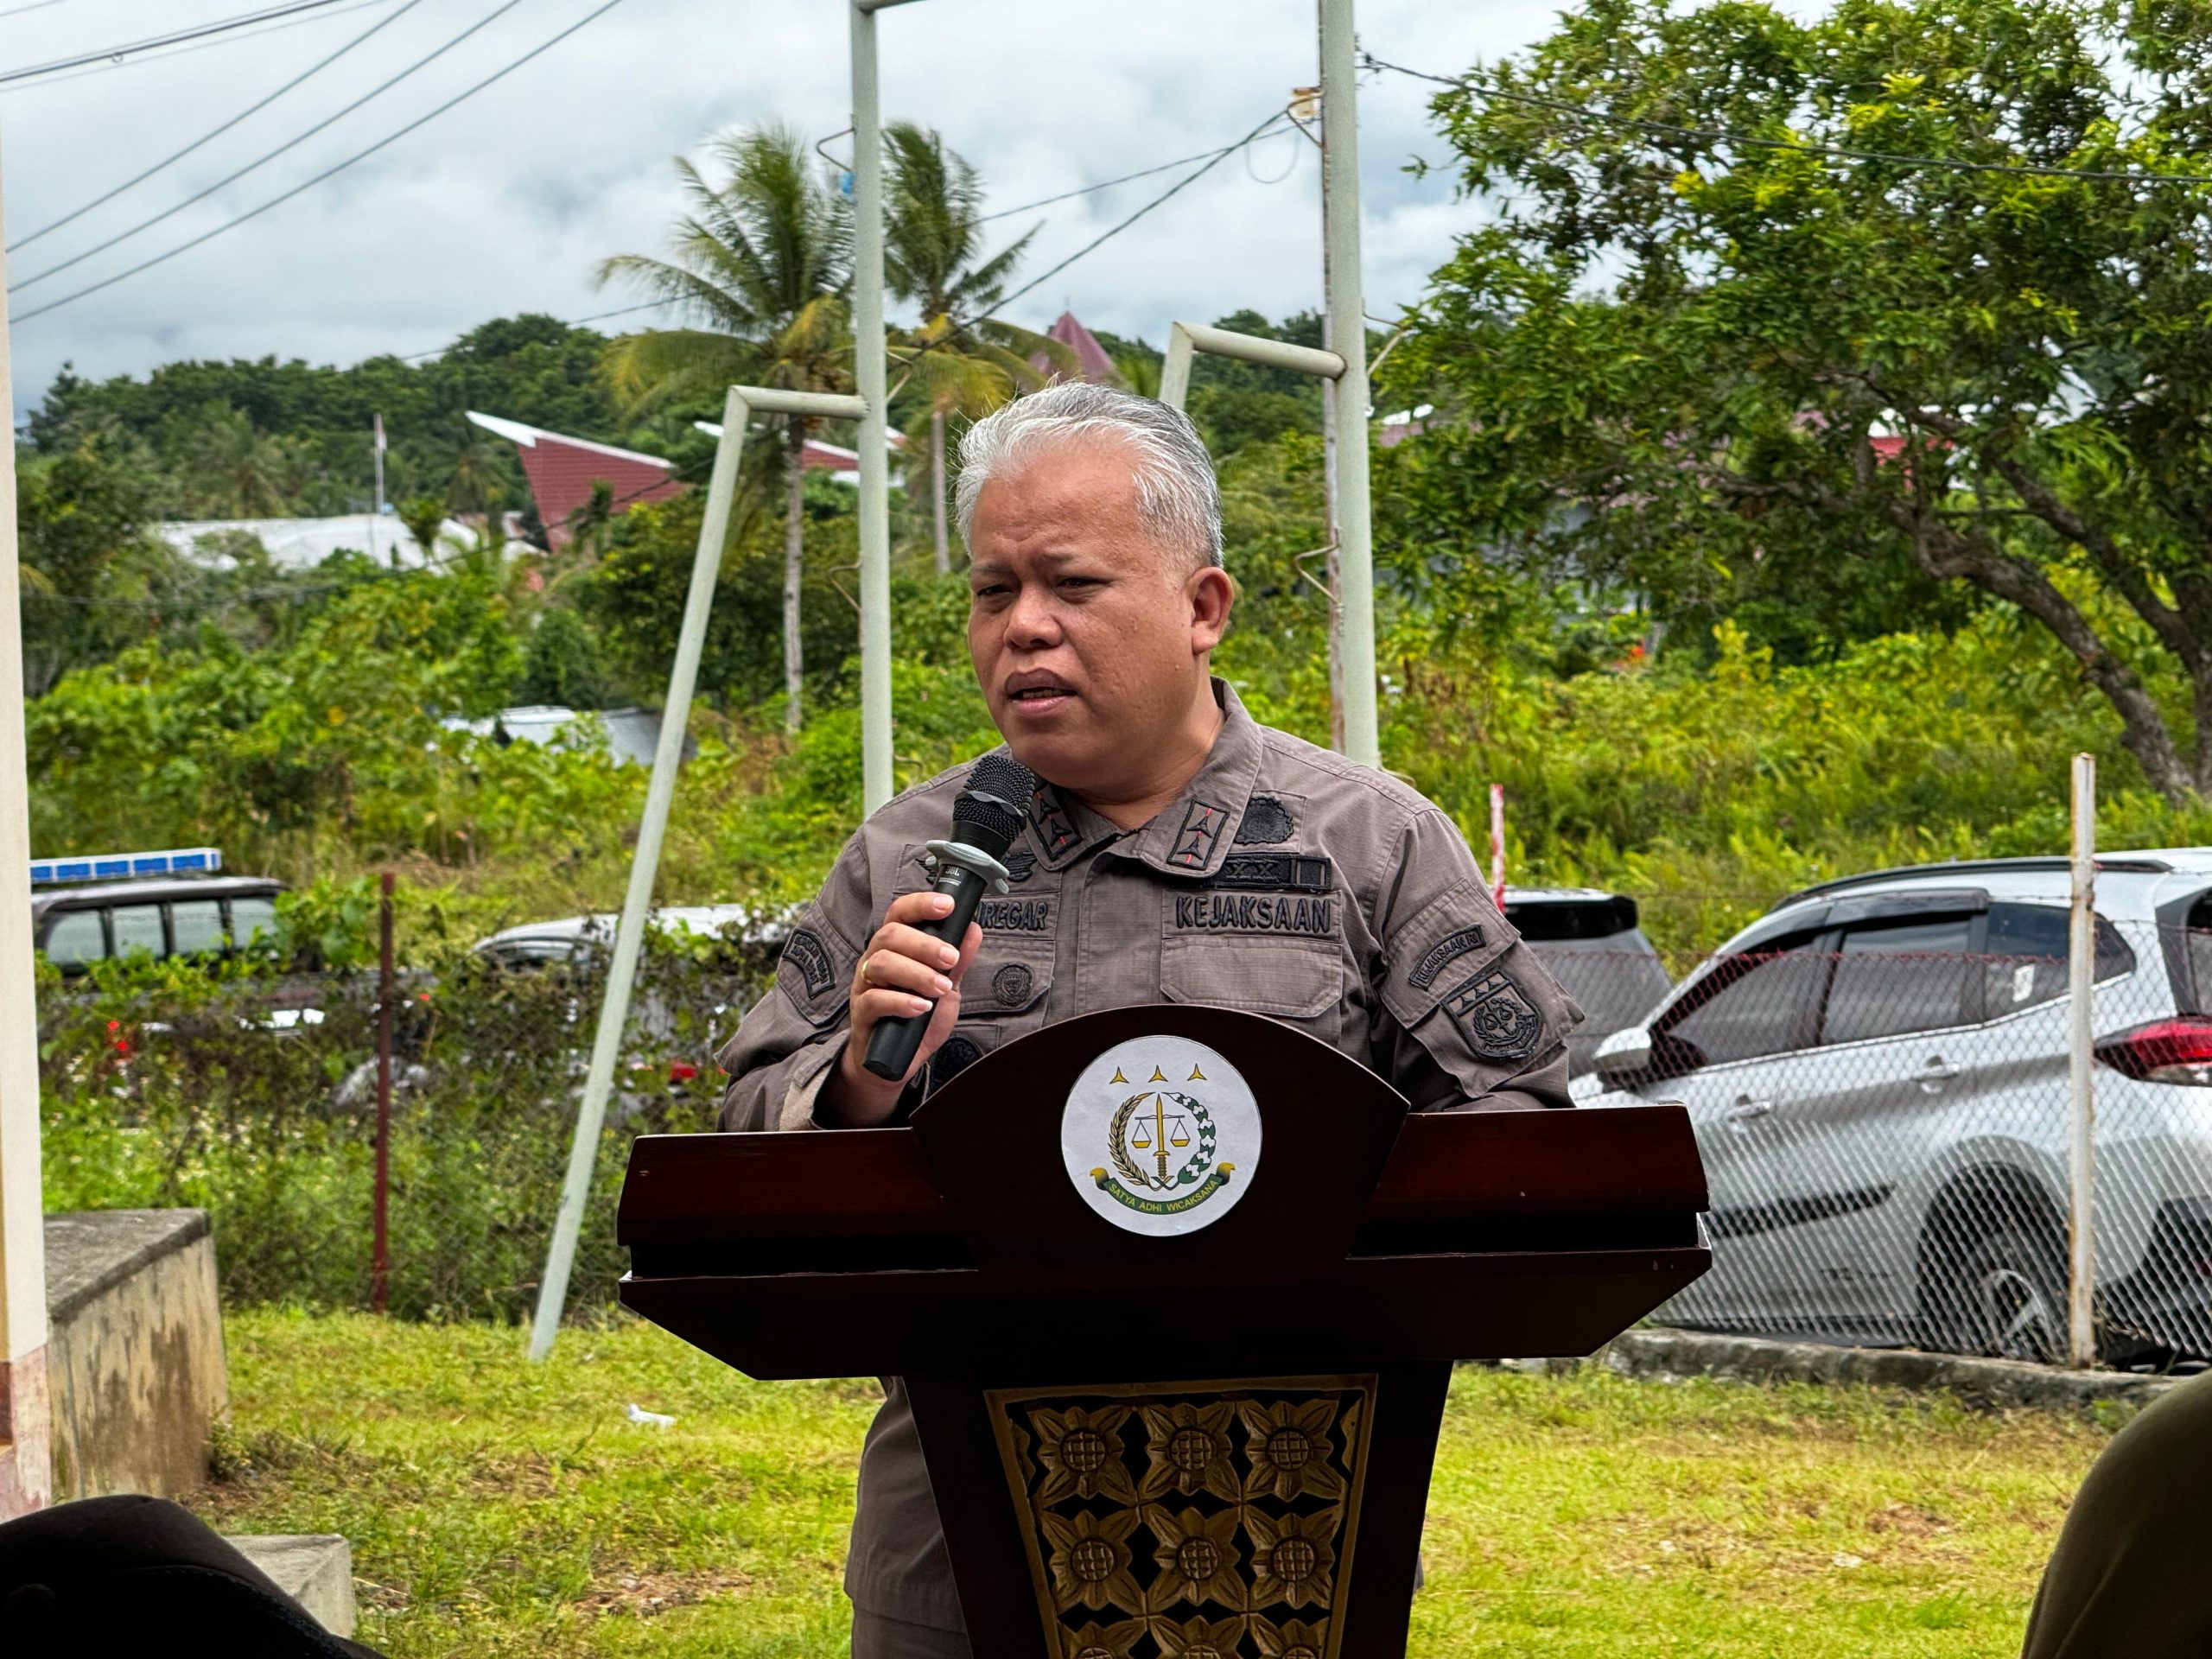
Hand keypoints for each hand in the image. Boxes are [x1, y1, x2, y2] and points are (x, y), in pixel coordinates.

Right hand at [817, 890, 982, 1125]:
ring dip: (917, 973)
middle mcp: (875, 960)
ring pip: (880, 964)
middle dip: (924, 944)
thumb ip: (958, 961)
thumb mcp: (946, 987)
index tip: (948, 905)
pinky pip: (873, 1000)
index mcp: (895, 948)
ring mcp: (865, 986)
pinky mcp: (861, 1014)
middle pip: (889, 935)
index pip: (900, 914)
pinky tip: (922, 1007)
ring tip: (941, 988)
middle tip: (951, 959)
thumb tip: (973, 929)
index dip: (921, 904)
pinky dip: (901, 1002)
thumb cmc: (918, 1018)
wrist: (896, 1061)